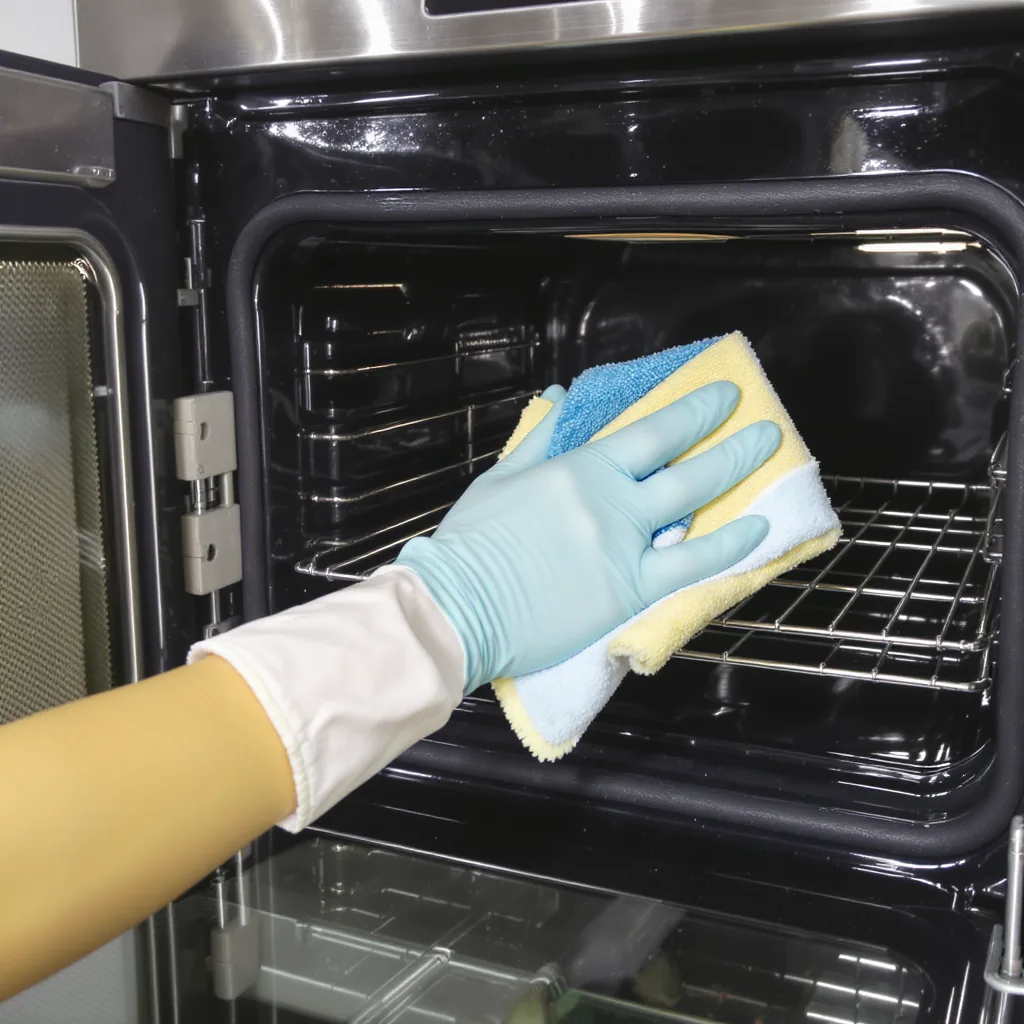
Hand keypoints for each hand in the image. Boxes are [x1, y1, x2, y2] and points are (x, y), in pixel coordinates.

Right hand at [395, 381, 780, 691]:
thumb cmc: (472, 542)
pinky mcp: (629, 591)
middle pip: (684, 464)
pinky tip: (758, 529)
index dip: (693, 411)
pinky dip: (728, 546)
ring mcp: (624, 546)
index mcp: (579, 468)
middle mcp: (610, 501)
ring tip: (769, 459)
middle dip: (730, 440)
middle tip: (764, 427)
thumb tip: (564, 398)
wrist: (458, 606)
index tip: (723, 398)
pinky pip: (690, 566)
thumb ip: (541, 437)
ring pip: (695, 504)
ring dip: (737, 475)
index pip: (651, 432)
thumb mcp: (501, 477)